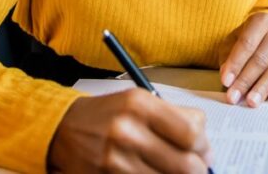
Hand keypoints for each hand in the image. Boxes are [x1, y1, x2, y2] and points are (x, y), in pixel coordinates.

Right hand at [48, 88, 211, 172]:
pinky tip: (152, 172)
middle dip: (198, 169)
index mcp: (139, 104)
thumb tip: (205, 145)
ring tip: (172, 169)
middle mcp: (127, 131)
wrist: (63, 129)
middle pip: (186, 165)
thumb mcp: (137, 101)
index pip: (191, 132)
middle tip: (197, 168)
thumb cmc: (106, 115)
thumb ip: (173, 117)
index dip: (204, 146)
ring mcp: (117, 159)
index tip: (203, 150)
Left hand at [218, 12, 267, 106]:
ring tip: (251, 101)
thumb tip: (227, 77)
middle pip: (261, 59)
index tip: (226, 81)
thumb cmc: (248, 40)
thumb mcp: (232, 42)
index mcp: (261, 20)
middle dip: (246, 80)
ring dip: (262, 88)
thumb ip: (228, 57)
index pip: (247, 44)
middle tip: (235, 96)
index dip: (235, 64)